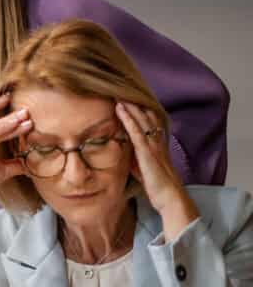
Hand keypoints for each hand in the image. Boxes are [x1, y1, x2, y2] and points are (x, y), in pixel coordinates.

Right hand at [0, 94, 31, 249]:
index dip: (0, 111)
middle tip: (24, 106)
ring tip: (26, 115)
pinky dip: (4, 128)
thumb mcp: (1, 170)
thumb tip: (29, 160)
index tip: (18, 106)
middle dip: (3, 107)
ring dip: (9, 119)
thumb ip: (13, 162)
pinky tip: (18, 125)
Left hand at [116, 102, 198, 240]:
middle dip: (134, 102)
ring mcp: (152, 146)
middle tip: (120, 88)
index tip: (128, 96)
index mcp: (156, 144)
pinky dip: (128, 119)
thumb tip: (122, 149)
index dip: (140, 108)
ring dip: (129, 105)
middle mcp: (156, 141)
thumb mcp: (142, 167)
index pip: (148, 120)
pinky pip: (136, 132)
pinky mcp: (147, 153)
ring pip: (141, 120)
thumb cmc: (156, 185)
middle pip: (146, 115)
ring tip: (117, 92)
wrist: (169, 198)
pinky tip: (120, 109)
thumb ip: (134, 156)